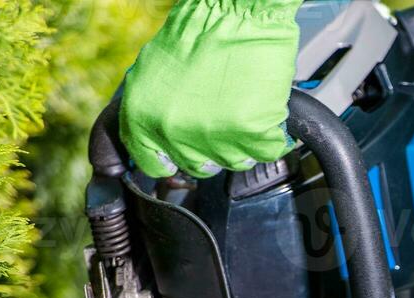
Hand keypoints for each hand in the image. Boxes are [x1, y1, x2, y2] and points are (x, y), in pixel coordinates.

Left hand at [120, 0, 301, 178]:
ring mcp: (213, 137)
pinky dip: (271, 135)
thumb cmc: (200, 28)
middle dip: (210, 148)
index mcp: (142, 115)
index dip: (169, 160)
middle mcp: (173, 131)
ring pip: (233, 162)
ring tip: (245, 108)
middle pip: (196, 166)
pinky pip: (266, 150)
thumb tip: (160, 136)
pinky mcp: (250, 134)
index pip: (151, 162)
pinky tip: (265, 112)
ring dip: (242, 142)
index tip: (179, 158)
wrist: (239, 9)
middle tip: (221, 121)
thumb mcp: (155, 68)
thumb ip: (154, 108)